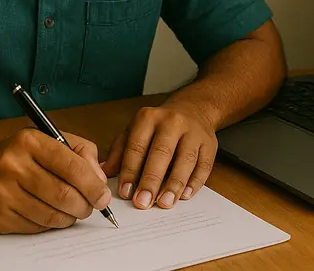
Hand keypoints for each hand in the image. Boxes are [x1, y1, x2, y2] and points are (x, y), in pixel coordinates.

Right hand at [0, 128, 110, 233]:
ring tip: (71, 210)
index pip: (71, 165)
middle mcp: (13, 164)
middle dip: (85, 205)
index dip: (93, 185)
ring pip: (52, 215)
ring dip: (70, 217)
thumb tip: (100, 180)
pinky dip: (50, 224)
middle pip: (64, 194)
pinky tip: (47, 213)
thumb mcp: (45, 140)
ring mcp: (2, 192)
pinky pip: (36, 227)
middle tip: (90, 207)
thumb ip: (79, 153)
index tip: (104, 196)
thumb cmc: (12, 157)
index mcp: (29, 140)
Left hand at [102, 104, 217, 209]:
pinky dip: (195, 182)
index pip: (137, 146)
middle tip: (143, 203)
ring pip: (185, 159)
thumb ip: (119, 151)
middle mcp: (172, 122)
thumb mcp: (135, 130)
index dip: (131, 170)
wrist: (193, 109)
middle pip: (161, 153)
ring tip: (165, 203)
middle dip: (151, 180)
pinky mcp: (210, 144)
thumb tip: (103, 173)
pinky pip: (204, 165)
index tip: (126, 193)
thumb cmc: (159, 125)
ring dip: (174, 184)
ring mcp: (194, 132)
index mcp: (149, 118)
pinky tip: (185, 196)